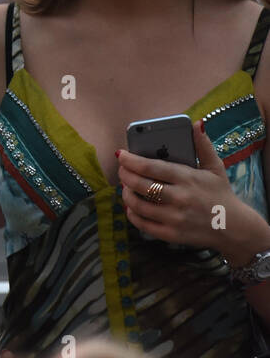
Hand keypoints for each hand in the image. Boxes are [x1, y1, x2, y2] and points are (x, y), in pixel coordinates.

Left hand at [116, 119, 241, 250]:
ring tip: (126, 186)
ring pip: (138, 205)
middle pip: (140, 185)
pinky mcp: (172, 234)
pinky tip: (131, 207)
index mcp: (188, 178)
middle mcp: (180, 198)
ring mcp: (175, 218)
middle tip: (121, 170)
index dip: (131, 160)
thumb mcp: (215, 167)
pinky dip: (132, 214)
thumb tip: (196, 123)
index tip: (121, 154)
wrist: (235, 228)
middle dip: (124, 175)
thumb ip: (203, 145)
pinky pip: (143, 224)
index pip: (151, 167)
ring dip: (126, 194)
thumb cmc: (221, 194)